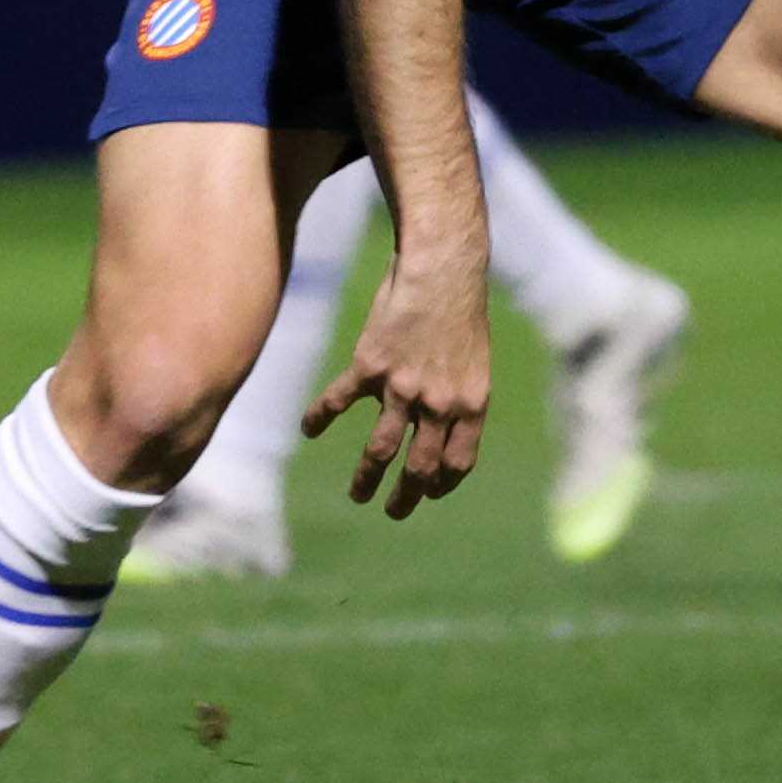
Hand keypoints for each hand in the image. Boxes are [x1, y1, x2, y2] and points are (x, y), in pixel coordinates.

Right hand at [303, 249, 493, 520]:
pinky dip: (319, 417)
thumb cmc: (460, 310)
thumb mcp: (473, 360)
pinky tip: (308, 429)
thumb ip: (459, 396)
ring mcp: (402, 388)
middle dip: (406, 497)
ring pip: (380, 451)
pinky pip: (338, 402)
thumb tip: (445, 425)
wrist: (441, 269)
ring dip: (367, 479)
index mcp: (470, 405)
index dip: (443, 484)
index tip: (430, 492)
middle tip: (394, 512)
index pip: (458, 463)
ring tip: (359, 496)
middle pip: (420, 468)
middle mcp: (438, 405)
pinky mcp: (370, 367)